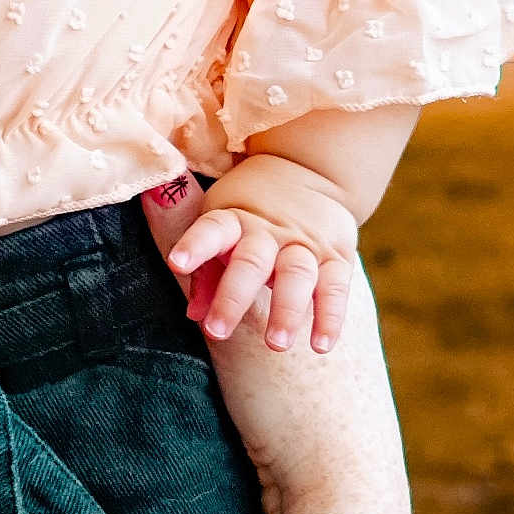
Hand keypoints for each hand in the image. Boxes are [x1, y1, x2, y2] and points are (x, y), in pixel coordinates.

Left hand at [149, 162, 358, 353]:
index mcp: (235, 218)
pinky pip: (336, 287)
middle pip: (251, 262)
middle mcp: (270, 231)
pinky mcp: (336, 256)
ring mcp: (305, 243)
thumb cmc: (253, 209)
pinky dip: (330, 317)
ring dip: (287, 311)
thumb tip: (193, 315)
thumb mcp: (224, 222)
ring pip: (297, 276)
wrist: (312, 168)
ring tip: (276, 344)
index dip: (195, 245)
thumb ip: (209, 269)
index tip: (177, 264)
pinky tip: (322, 345)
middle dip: (233, 297)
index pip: (212, 229)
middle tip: (216, 333)